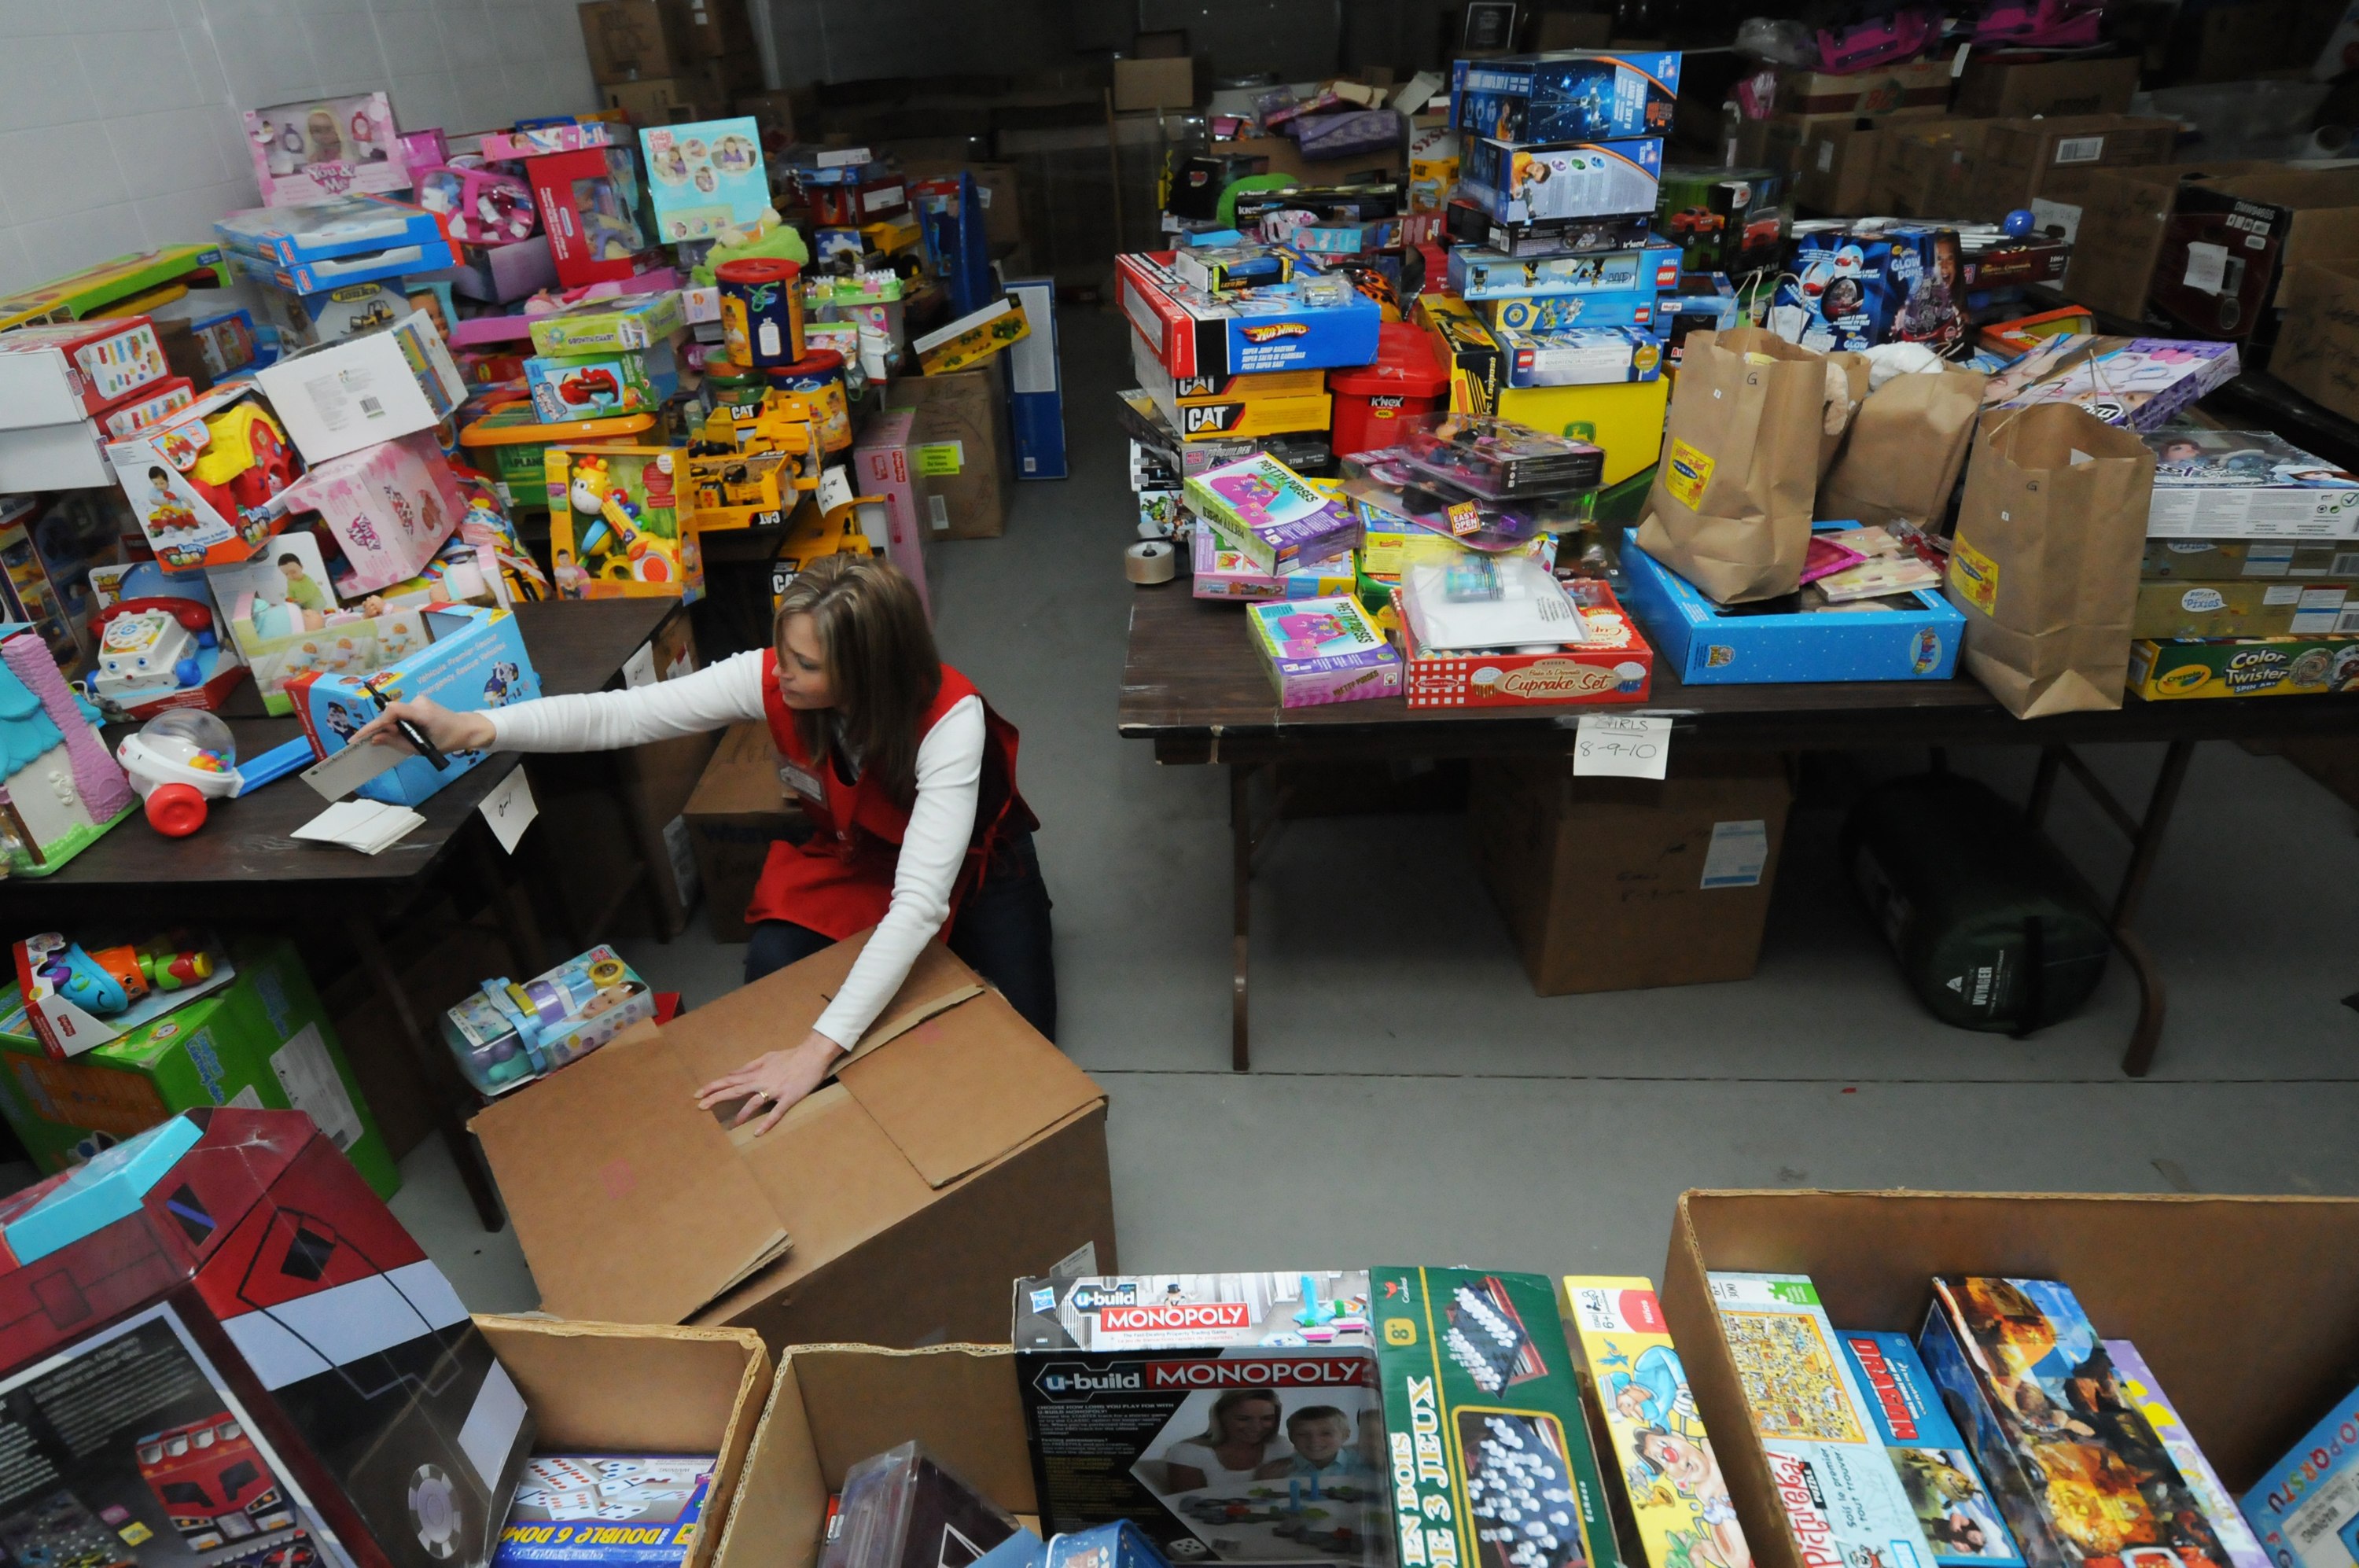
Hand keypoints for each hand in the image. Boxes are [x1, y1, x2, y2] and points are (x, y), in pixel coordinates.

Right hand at [349, 697, 494, 754]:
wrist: (465, 729)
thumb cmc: (447, 741)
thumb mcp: (420, 748)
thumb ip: (396, 742)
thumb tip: (374, 739)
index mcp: (422, 713)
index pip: (392, 712)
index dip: (375, 723)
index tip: (360, 736)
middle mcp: (418, 702)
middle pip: (391, 713)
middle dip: (380, 728)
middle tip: (373, 742)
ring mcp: (419, 700)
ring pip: (395, 714)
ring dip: (391, 726)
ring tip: (396, 739)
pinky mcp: (419, 702)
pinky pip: (401, 713)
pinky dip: (397, 723)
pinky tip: (402, 733)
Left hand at [693, 1030, 841, 1135]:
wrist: (813, 1054)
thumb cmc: (790, 1056)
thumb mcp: (767, 1057)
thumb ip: (749, 1066)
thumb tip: (733, 1073)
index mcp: (756, 1072)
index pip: (730, 1079)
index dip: (713, 1086)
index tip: (698, 1094)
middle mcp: (762, 1081)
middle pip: (735, 1090)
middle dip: (716, 1097)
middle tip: (700, 1106)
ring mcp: (775, 1090)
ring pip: (754, 1102)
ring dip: (742, 1113)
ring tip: (731, 1124)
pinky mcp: (788, 1097)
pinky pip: (776, 1112)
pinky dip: (767, 1122)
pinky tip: (758, 1132)